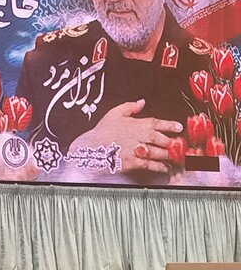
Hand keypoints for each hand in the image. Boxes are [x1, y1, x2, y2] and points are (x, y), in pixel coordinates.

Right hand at [68, 99, 182, 172]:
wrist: (91, 147)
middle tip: (178, 144)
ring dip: (167, 154)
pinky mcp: (132, 162)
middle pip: (160, 139)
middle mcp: (138, 137)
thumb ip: (130, 106)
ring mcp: (136, 150)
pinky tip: (164, 167)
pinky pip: (149, 164)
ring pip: (157, 152)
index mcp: (136, 124)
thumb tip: (142, 102)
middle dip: (171, 142)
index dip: (170, 125)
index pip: (157, 123)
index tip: (179, 127)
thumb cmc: (102, 131)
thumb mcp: (113, 113)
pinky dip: (158, 166)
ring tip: (174, 156)